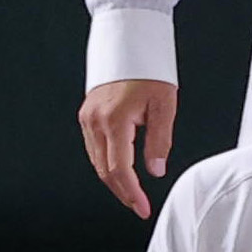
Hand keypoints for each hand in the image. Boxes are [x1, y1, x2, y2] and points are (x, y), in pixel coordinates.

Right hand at [78, 76, 175, 217]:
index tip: (142, 208)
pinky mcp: (87, 114)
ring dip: (114, 180)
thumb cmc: (150, 71)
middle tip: (139, 206)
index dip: (131, 193)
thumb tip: (155, 171)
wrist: (129, 43)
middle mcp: (95, 121)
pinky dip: (106, 164)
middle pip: (105, 171)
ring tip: (132, 193)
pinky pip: (94, 148)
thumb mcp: (164, 106)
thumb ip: (160, 141)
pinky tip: (120, 170)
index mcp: (114, 120)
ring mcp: (88, 118)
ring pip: (97, 162)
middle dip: (122, 192)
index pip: (120, 169)